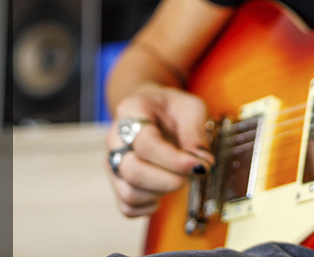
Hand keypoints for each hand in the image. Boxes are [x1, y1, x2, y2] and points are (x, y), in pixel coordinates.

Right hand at [105, 83, 213, 217]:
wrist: (152, 109)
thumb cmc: (170, 108)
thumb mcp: (190, 107)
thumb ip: (195, 132)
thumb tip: (201, 163)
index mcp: (130, 112)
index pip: (146, 144)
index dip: (175, 160)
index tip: (200, 166)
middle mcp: (115, 138)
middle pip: (133, 171)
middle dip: (169, 180)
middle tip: (192, 174)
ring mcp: (112, 162)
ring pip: (129, 193)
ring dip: (161, 193)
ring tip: (178, 178)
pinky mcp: (117, 182)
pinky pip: (128, 207)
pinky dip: (149, 207)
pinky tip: (164, 191)